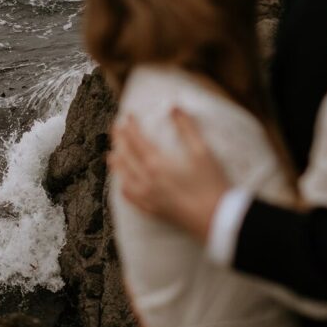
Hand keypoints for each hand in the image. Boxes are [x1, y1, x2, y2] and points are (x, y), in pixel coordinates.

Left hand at [110, 108, 231, 242]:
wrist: (216, 220)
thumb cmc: (210, 184)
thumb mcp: (202, 151)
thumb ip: (186, 127)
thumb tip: (173, 106)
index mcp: (158, 165)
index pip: (137, 142)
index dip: (130, 127)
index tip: (126, 116)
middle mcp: (148, 183)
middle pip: (127, 159)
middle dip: (119, 142)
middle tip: (114, 129)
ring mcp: (150, 200)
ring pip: (126, 180)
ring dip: (117, 166)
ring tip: (110, 156)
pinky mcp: (155, 213)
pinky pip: (133, 201)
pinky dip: (124, 191)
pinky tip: (122, 187)